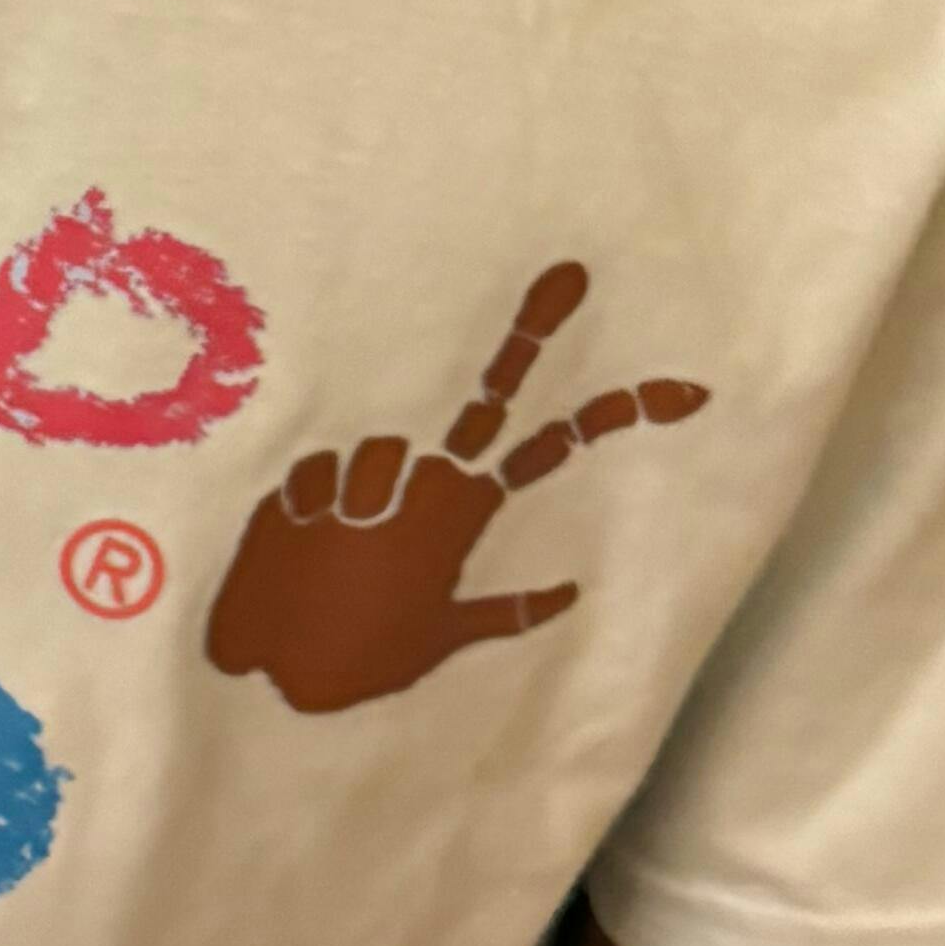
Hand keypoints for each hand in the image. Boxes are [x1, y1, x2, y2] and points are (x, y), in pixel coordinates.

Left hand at [204, 258, 706, 715]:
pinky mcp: (304, 467)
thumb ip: (506, 612)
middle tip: (572, 276)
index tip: (683, 389)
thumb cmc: (360, 658)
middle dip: (530, 336)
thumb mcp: (441, 640)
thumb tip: (571, 592)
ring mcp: (361, 468)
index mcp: (463, 516)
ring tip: (340, 550)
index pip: (550, 449)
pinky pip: (317, 469)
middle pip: (486, 397)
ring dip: (371, 487)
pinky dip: (312, 498)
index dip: (613, 414)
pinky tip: (299, 544)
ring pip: (384, 448)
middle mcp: (420, 479)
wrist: (262, 669)